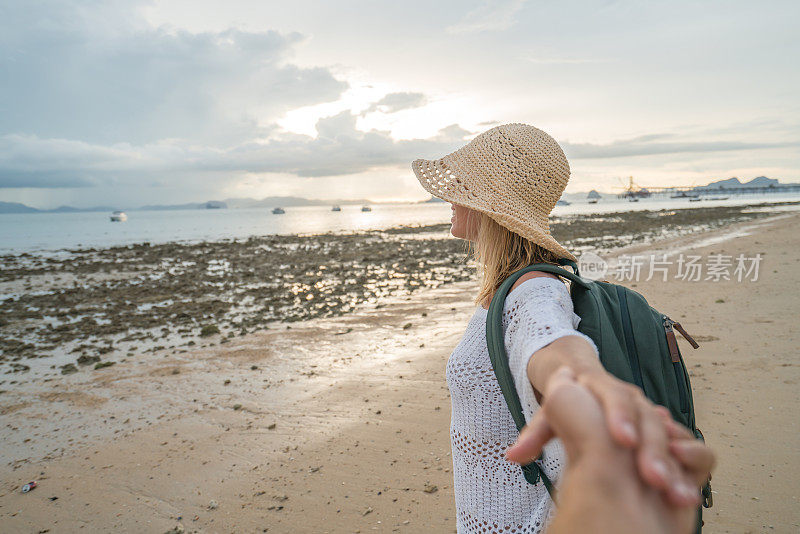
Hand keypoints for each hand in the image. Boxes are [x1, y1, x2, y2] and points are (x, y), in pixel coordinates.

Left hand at [506, 368, 712, 506]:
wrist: (593, 395)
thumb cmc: (572, 409)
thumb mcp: (551, 416)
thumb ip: (537, 433)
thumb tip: (514, 455)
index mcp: (601, 389)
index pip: (614, 396)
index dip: (620, 415)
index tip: (621, 440)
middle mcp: (632, 402)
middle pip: (649, 418)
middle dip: (652, 446)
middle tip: (651, 476)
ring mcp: (653, 422)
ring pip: (673, 435)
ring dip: (675, 462)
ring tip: (672, 490)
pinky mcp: (671, 444)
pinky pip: (696, 449)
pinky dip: (694, 464)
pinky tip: (686, 489)